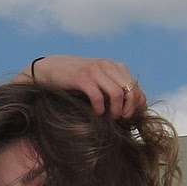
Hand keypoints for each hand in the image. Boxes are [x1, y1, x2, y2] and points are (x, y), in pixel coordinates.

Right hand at [26, 55, 144, 118]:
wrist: (49, 69)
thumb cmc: (75, 79)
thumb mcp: (98, 79)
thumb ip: (113, 87)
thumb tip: (131, 108)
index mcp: (114, 66)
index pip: (135, 86)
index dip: (137, 104)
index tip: (131, 117)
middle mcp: (107, 65)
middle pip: (130, 90)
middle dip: (130, 108)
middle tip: (123, 119)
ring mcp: (94, 71)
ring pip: (117, 93)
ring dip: (116, 110)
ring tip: (111, 118)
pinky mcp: (81, 78)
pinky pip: (98, 96)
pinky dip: (100, 108)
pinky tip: (96, 113)